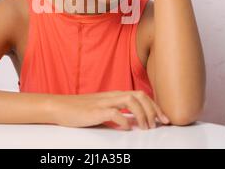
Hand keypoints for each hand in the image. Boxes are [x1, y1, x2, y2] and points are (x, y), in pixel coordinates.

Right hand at [50, 90, 169, 129]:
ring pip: (131, 100)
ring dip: (142, 114)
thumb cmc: (81, 110)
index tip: (164, 119)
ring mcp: (104, 102)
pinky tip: (126, 128)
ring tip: (145, 127)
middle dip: (153, 109)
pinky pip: (114, 113)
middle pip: (140, 95)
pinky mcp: (95, 111)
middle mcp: (112, 96)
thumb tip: (133, 121)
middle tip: (159, 124)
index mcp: (115, 95)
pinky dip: (124, 121)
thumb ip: (118, 112)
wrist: (60, 107)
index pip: (141, 95)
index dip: (155, 106)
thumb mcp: (103, 109)